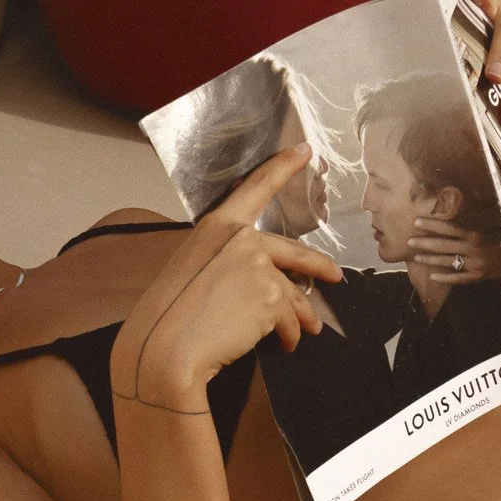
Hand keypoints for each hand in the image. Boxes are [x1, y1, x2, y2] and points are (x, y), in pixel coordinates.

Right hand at [110, 147, 344, 408]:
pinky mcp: (270, 297)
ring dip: (301, 316)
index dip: (282, 167)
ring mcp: (258, 266)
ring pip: (292, 294)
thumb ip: (223, 260)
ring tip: (305, 334)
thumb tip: (258, 277)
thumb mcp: (190, 270)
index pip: (256, 187)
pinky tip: (285, 346)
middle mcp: (241, 239)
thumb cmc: (166, 316)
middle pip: (293, 251)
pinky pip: (289, 318)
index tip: (303, 151)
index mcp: (216, 226)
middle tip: (334, 275)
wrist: (165, 349)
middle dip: (318, 267)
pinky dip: (290, 335)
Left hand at [406, 216, 500, 287]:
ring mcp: (474, 264)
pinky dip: (445, 277)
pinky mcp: (476, 276)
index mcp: (475, 235)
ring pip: (448, 262)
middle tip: (409, 241)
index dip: (432, 225)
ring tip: (415, 257)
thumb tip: (450, 213)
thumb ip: (469, 225)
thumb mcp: (487, 229)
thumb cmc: (500, 240)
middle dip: (425, 243)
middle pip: (444, 245)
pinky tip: (432, 276)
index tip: (417, 221)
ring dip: (430, 259)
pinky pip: (458, 278)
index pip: (449, 228)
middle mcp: (473, 249)